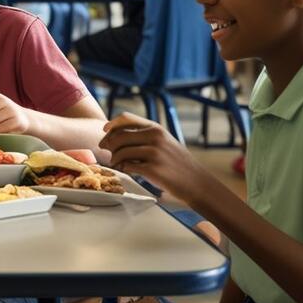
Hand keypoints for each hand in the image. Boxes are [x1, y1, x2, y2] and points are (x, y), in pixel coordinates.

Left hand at [99, 113, 213, 202]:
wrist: (198, 184)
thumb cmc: (179, 164)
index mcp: (156, 129)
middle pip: (119, 136)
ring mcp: (154, 153)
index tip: (105, 131)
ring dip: (114, 158)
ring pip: (121, 152)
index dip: (111, 125)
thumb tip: (115, 135)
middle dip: (108, 144)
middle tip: (106, 152)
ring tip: (116, 163)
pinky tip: (126, 171)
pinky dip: (123, 168)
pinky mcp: (153, 169)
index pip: (126, 118)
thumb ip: (145, 136)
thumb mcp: (165, 143)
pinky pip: (128, 166)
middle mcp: (155, 137)